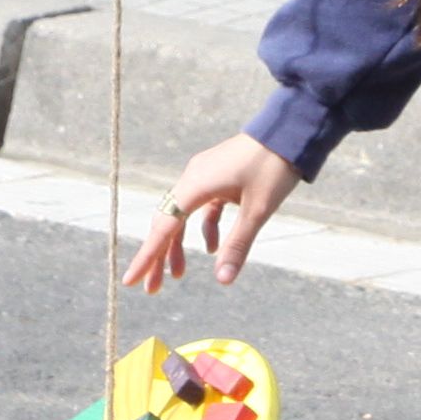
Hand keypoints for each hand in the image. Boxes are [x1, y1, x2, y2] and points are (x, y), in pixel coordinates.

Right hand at [129, 134, 300, 291]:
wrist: (290, 130)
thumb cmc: (273, 167)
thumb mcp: (258, 211)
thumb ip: (238, 245)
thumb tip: (223, 281)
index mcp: (196, 185)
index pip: (163, 228)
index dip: (147, 257)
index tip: (130, 281)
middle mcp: (193, 179)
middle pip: (167, 223)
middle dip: (159, 256)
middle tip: (153, 289)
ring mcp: (204, 175)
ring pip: (182, 215)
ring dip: (179, 245)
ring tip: (179, 274)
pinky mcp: (217, 176)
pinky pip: (200, 206)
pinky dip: (203, 227)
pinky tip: (212, 246)